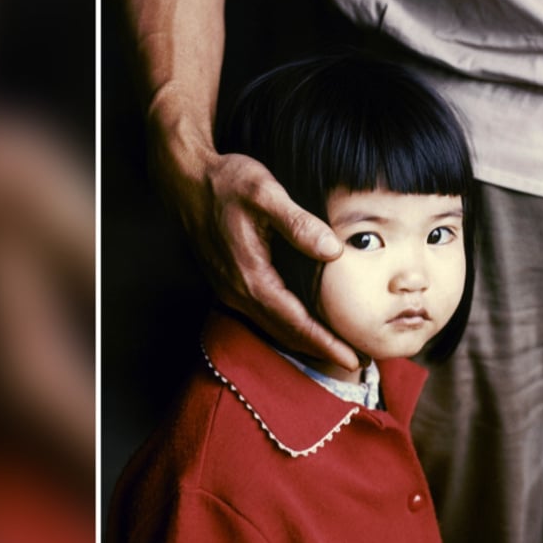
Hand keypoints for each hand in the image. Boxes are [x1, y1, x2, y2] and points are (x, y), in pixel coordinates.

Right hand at [169, 147, 359, 370]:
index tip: (353, 359)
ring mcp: (230, 289)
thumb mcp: (264, 193)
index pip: (295, 322)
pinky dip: (288, 327)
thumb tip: (333, 251)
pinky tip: (304, 325)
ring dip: (305, 342)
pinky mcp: (228, 283)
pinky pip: (262, 315)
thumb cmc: (226, 183)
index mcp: (250, 276)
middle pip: (285, 333)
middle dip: (321, 350)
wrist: (185, 181)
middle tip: (357, 362)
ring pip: (273, 327)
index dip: (325, 343)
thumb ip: (299, 223)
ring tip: (337, 350)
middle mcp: (237, 291)